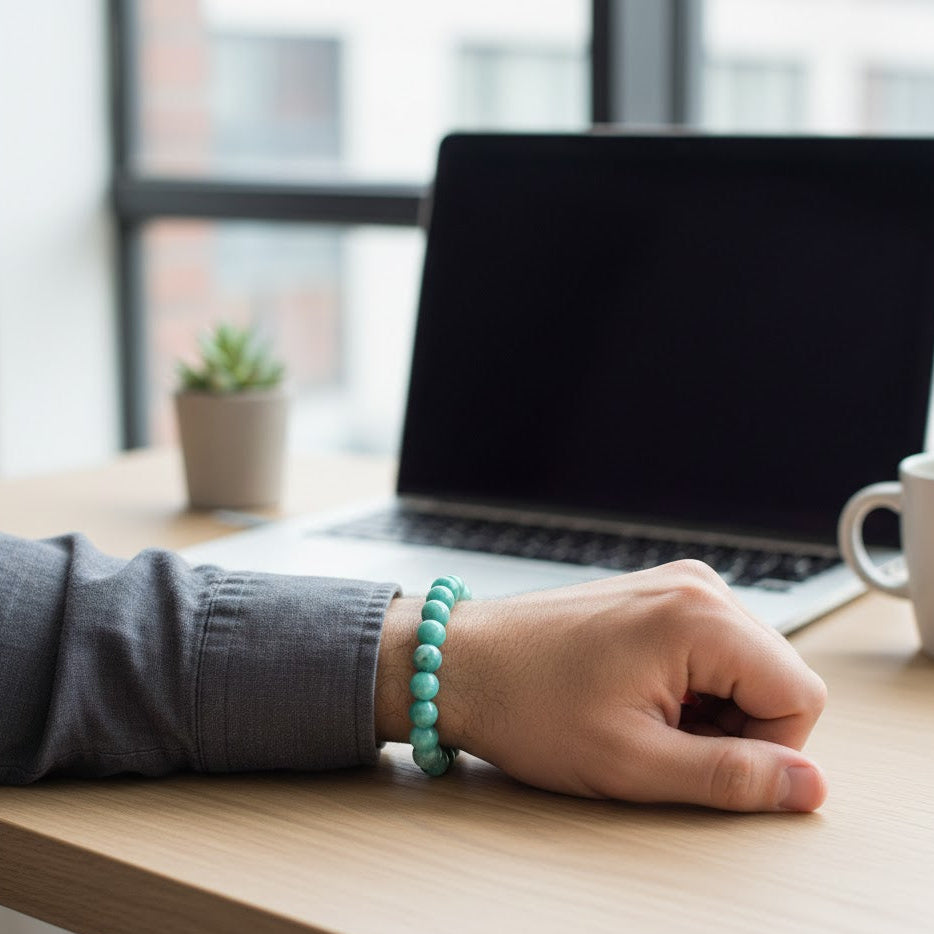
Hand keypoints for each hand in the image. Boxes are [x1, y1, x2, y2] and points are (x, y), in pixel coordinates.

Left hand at [376, 561, 827, 811]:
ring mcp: (674, 585)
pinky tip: (635, 696)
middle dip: (736, 727)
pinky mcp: (655, 596)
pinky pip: (710, 650)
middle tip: (661, 742)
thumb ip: (731, 777)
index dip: (766, 750)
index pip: (800, 697)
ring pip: (744, 667)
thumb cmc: (526, 704)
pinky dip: (689, 686)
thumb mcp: (632, 763)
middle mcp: (697, 586)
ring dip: (710, 709)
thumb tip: (808, 786)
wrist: (459, 663)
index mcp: (700, 617)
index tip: (699, 762)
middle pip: (775, 676)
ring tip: (640, 718)